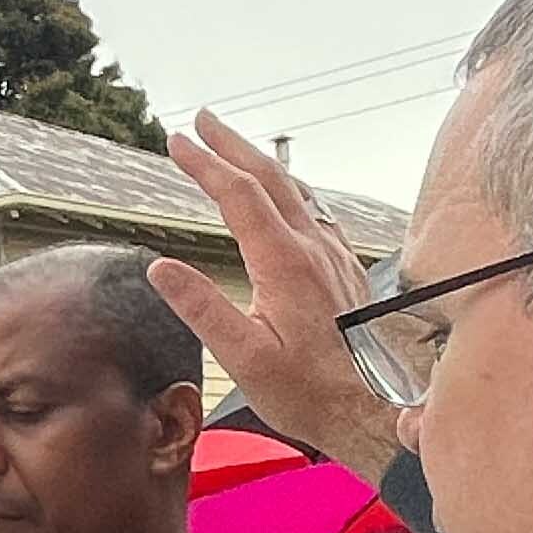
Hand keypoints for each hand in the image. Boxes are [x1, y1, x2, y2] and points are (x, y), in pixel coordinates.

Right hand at [148, 109, 402, 483]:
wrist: (372, 411)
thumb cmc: (309, 393)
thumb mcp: (244, 359)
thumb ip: (202, 309)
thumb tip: (160, 268)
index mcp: (284, 264)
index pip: (238, 196)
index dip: (205, 164)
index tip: (177, 141)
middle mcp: (313, 249)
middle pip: (270, 178)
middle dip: (232, 145)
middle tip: (202, 120)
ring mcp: (334, 257)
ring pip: (296, 191)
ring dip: (261, 162)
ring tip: (234, 147)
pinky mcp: (345, 271)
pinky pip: (316, 212)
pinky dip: (290, 190)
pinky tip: (286, 196)